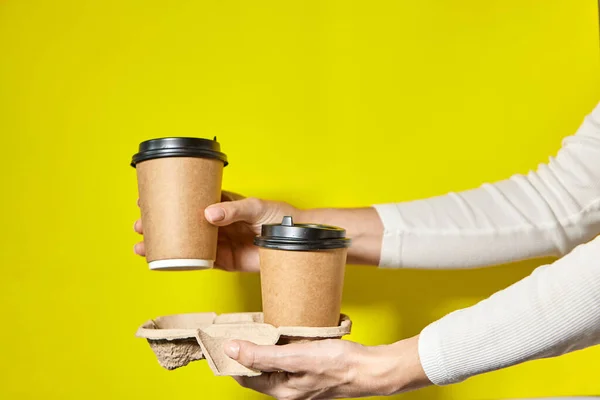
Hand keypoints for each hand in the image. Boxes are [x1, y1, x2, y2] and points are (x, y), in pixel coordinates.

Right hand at [133, 191, 298, 271]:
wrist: (297, 243)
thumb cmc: (280, 217)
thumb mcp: (257, 206)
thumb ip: (233, 210)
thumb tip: (208, 215)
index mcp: (223, 205)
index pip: (191, 200)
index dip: (170, 200)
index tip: (147, 199)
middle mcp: (218, 223)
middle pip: (183, 223)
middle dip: (159, 224)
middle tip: (139, 226)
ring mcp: (221, 242)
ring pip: (187, 244)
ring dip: (165, 245)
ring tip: (142, 247)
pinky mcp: (227, 261)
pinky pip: (201, 262)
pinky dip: (183, 262)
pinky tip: (166, 262)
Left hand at [224, 336, 430, 398]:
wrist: (369, 368)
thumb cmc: (337, 365)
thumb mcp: (295, 357)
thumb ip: (262, 355)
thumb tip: (232, 349)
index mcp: (280, 390)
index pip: (244, 375)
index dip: (233, 357)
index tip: (225, 337)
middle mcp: (287, 388)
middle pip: (257, 368)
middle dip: (247, 349)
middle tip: (241, 327)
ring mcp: (299, 379)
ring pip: (272, 361)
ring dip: (264, 345)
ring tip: (258, 326)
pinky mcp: (309, 369)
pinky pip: (287, 357)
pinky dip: (281, 344)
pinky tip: (283, 331)